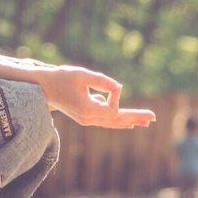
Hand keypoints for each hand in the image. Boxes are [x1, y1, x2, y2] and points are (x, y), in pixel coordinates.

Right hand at [33, 64, 155, 128]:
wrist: (43, 88)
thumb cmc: (61, 78)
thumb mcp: (82, 74)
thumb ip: (102, 81)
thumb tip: (119, 88)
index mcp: (87, 110)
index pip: (112, 109)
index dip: (116, 96)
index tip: (113, 85)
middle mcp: (88, 119)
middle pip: (117, 120)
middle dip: (135, 117)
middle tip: (154, 117)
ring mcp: (87, 120)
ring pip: (112, 122)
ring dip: (130, 120)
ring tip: (146, 121)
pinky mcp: (86, 116)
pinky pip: (106, 120)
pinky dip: (119, 120)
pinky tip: (130, 121)